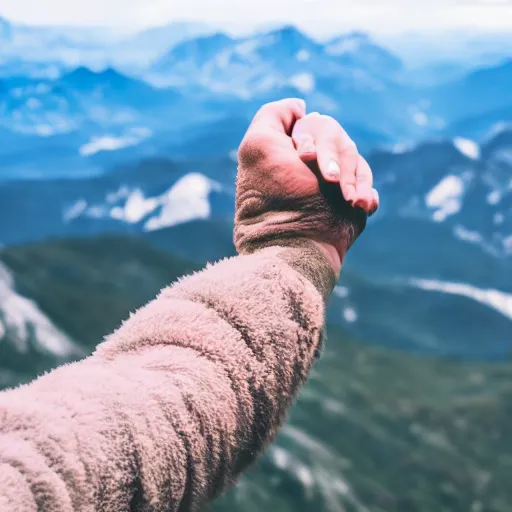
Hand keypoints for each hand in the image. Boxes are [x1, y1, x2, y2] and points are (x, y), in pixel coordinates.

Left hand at [234, 98, 378, 275]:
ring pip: (356, 160)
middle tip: (329, 181)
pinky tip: (360, 206)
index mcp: (290, 152)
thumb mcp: (258, 145)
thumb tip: (300, 106)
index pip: (314, 126)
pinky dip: (365, 193)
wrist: (299, 244)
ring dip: (353, 179)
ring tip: (349, 201)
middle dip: (335, 158)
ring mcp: (331, 185)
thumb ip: (273, 116)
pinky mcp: (349, 203)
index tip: (302, 159)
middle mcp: (310, 165)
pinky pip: (367, 186)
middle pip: (339, 140)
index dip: (310, 138)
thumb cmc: (278, 196)